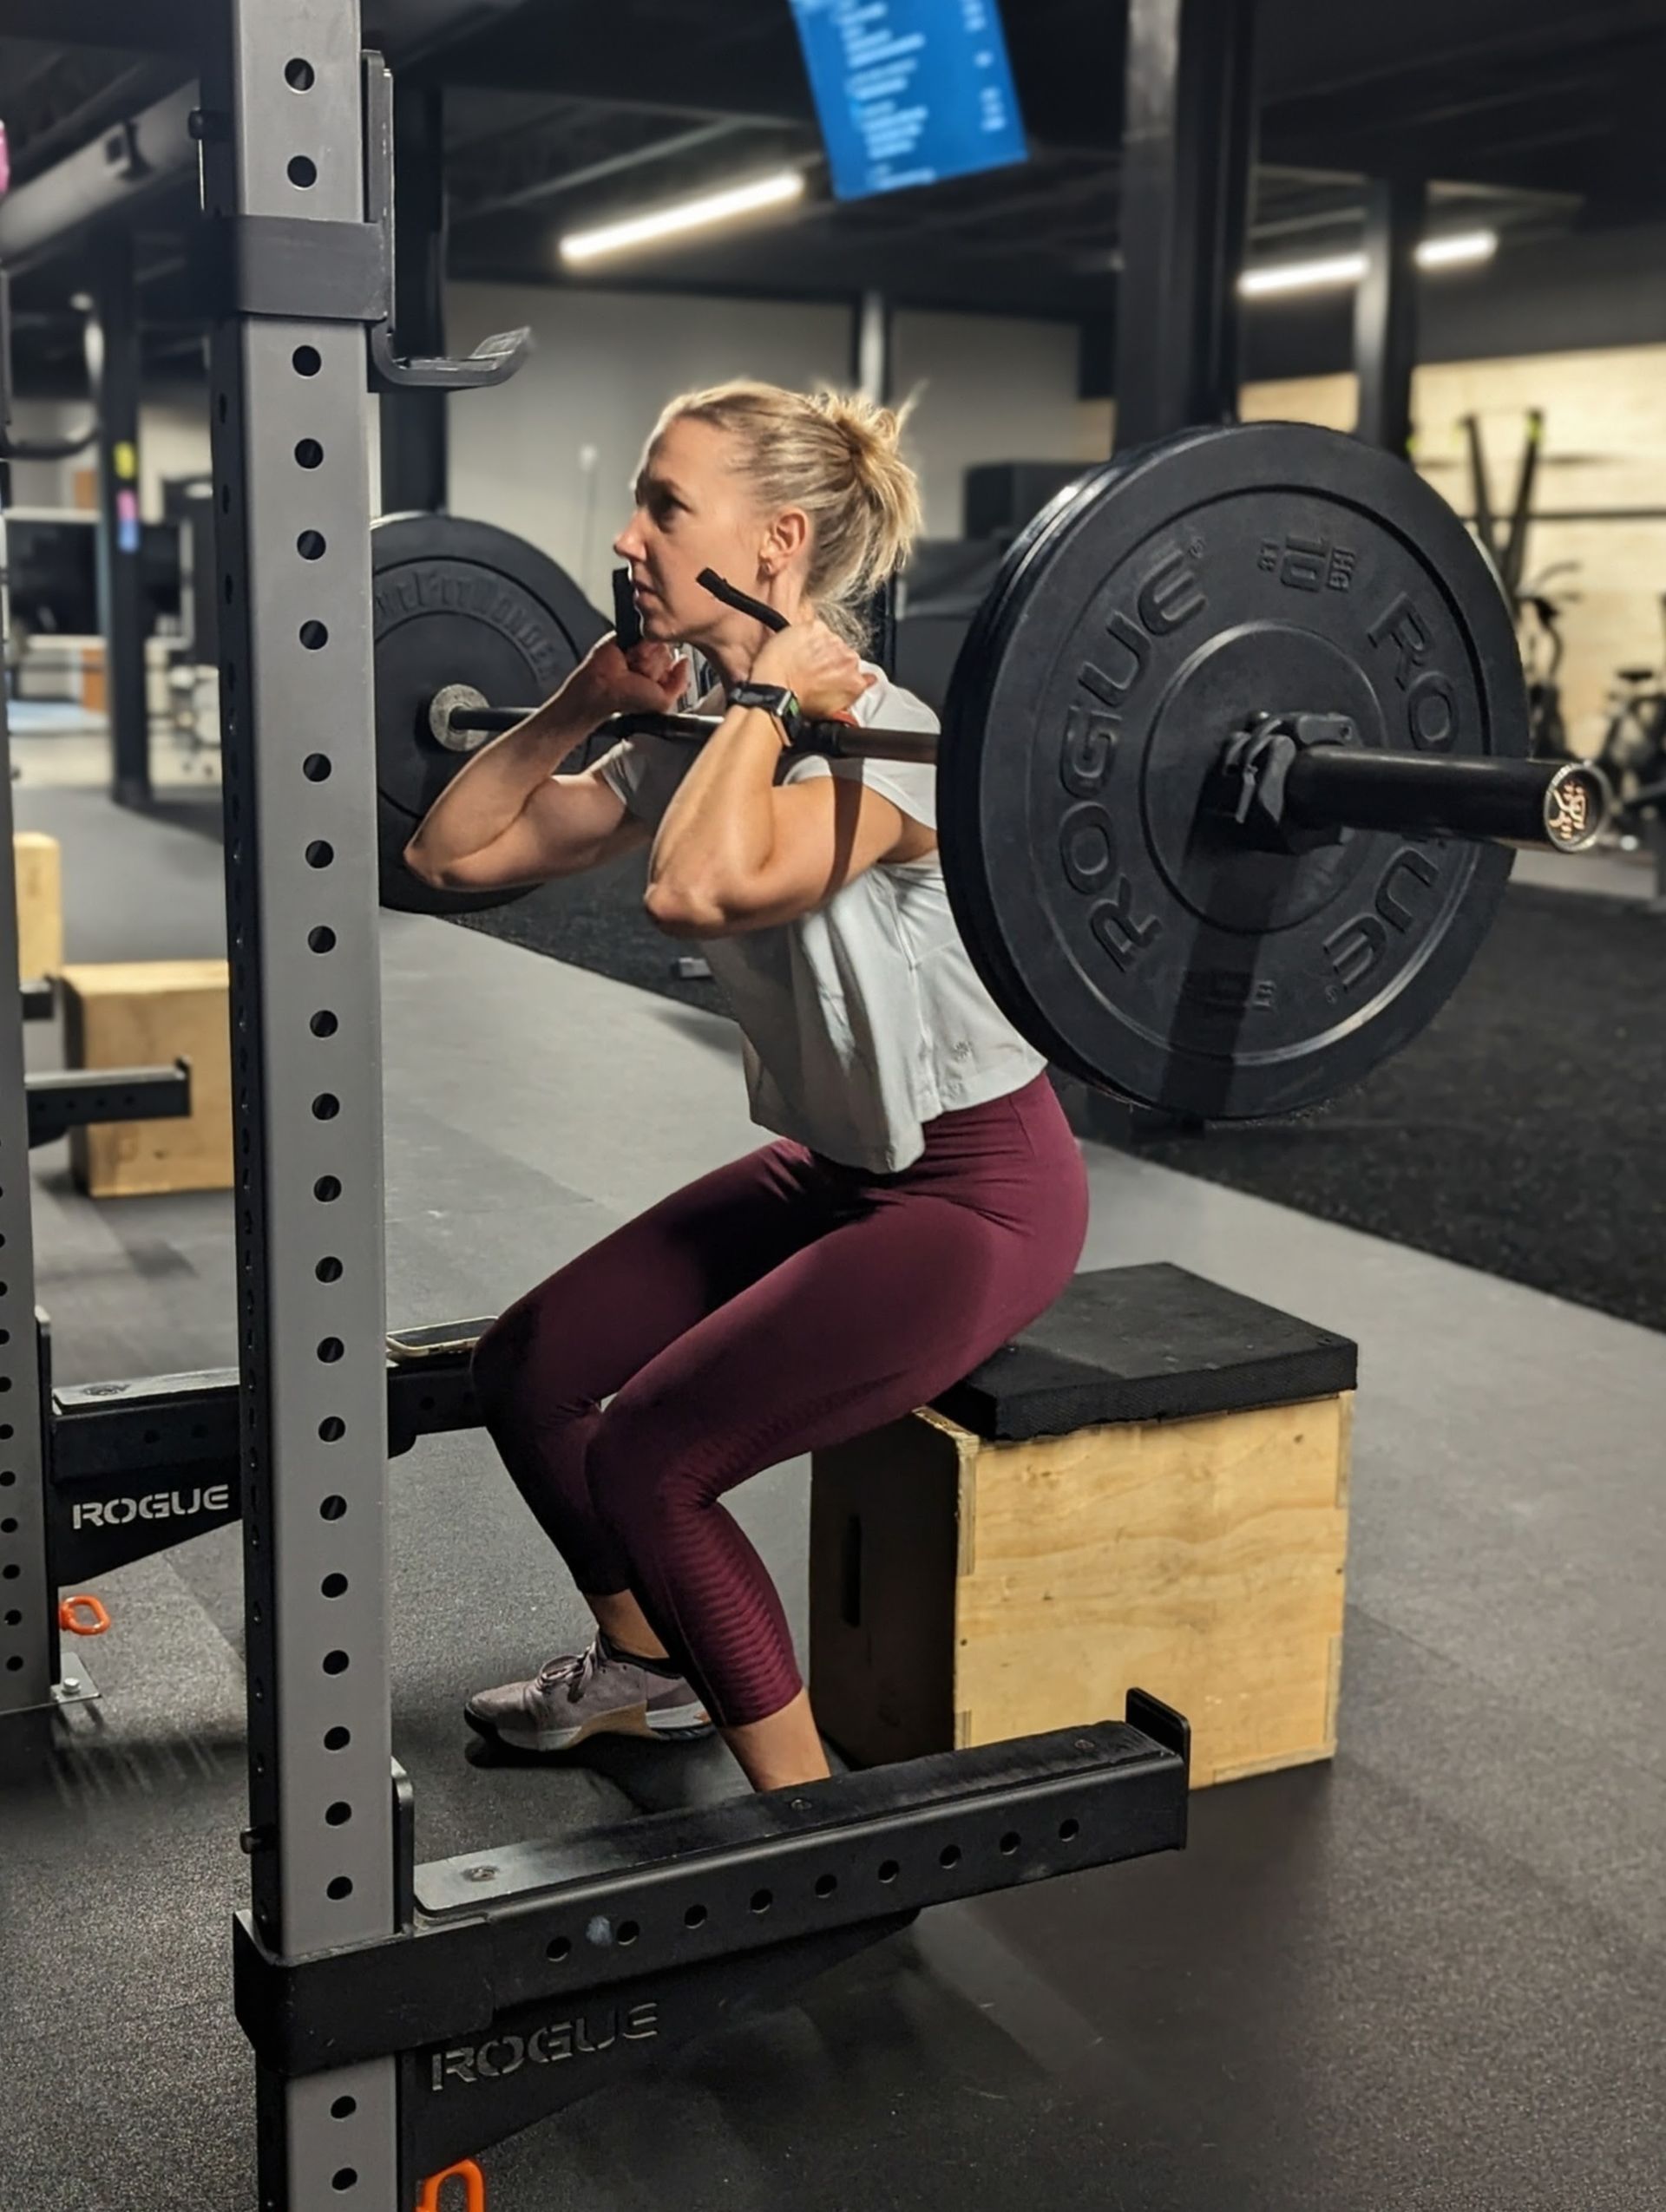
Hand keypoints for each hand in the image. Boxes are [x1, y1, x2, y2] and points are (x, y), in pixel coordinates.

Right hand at [555, 634, 689, 729]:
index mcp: (660, 673)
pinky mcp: (630, 635)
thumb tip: (684, 663)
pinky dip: (638, 648)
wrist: (603, 688)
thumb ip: (680, 684)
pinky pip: (645, 634)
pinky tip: (628, 658)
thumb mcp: (663, 702)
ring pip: (658, 643)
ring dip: (645, 660)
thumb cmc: (627, 699)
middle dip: (655, 667)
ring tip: (632, 669)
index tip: (653, 681)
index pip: (677, 661)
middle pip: (668, 652)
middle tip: (640, 676)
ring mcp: (641, 646)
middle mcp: (651, 659)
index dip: (666, 672)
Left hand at [750, 619, 874, 722]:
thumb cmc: (798, 703)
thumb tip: (868, 682)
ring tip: (802, 660)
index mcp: (855, 681)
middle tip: (813, 670)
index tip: (835, 675)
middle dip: (832, 660)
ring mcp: (833, 641)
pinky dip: (807, 635)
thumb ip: (852, 693)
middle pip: (845, 655)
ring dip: (820, 647)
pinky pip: (815, 628)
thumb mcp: (831, 710)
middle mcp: (849, 659)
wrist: (775, 688)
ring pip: (830, 641)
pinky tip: (797, 648)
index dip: (844, 673)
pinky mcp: (816, 627)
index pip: (859, 672)